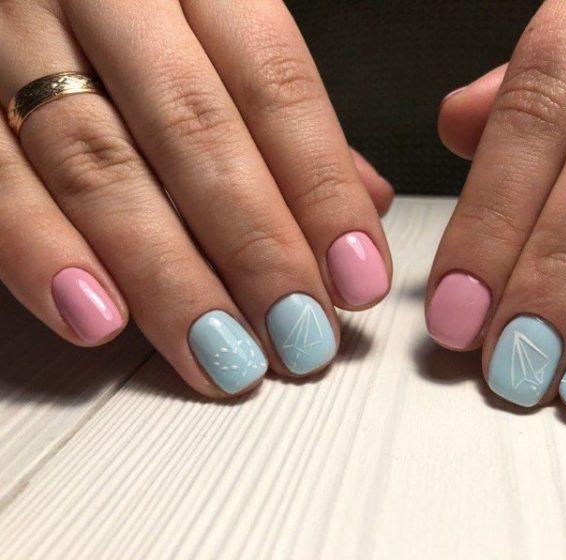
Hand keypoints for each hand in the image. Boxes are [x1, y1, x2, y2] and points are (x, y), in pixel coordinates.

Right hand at [0, 1, 392, 396]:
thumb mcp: (219, 28)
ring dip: (167, 276)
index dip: (322, 188)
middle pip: (195, 131)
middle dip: (255, 248)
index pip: (275, 82)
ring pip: (98, 166)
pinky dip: (43, 254)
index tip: (355, 276)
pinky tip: (101, 320)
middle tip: (298, 332)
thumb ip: (284, 114)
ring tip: (220, 351)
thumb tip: (362, 199)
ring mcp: (15, 39)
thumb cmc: (143, 14)